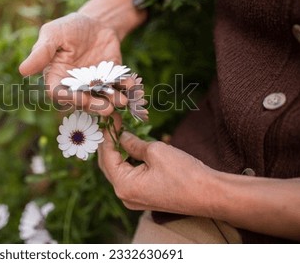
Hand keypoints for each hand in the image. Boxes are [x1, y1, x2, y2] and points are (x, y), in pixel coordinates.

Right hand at [19, 12, 127, 115]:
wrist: (96, 22)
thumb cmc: (69, 28)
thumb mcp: (53, 34)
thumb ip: (41, 52)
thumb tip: (22, 70)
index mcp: (57, 78)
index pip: (58, 93)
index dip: (68, 98)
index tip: (79, 99)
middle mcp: (75, 86)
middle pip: (82, 101)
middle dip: (94, 105)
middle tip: (105, 108)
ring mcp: (95, 85)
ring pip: (102, 98)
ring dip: (112, 101)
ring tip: (122, 101)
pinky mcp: (112, 80)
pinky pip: (119, 87)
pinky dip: (127, 88)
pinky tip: (133, 85)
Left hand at [98, 114, 214, 215]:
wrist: (210, 194)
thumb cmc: (184, 173)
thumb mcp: (155, 151)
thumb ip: (133, 144)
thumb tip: (122, 136)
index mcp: (124, 185)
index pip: (107, 156)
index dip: (108, 135)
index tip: (110, 118)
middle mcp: (124, 196)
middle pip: (109, 165)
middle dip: (110, 144)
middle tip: (114, 124)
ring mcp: (134, 199)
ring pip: (119, 171)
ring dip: (120, 152)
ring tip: (123, 132)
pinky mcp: (144, 197)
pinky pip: (130, 177)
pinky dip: (130, 162)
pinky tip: (134, 147)